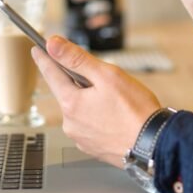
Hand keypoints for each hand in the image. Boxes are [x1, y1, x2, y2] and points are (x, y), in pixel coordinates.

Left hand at [32, 36, 161, 165]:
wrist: (155, 145)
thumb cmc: (136, 112)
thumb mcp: (107, 75)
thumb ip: (77, 59)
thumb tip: (53, 45)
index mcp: (71, 103)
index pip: (51, 74)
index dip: (44, 58)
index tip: (37, 49)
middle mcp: (71, 123)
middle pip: (67, 92)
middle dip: (78, 81)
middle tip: (100, 77)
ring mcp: (81, 138)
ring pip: (79, 109)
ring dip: (90, 100)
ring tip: (115, 101)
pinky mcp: (93, 147)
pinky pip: (89, 125)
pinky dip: (98, 117)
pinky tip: (115, 116)